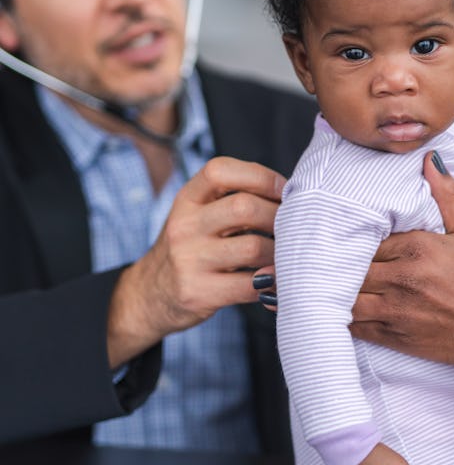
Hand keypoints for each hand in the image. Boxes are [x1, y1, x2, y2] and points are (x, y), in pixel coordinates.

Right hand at [107, 156, 285, 366]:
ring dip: (280, 252)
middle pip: (243, 207)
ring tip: (285, 255)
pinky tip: (274, 280)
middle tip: (293, 227)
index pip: (220, 170)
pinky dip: (271, 282)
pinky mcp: (198, 292)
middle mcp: (184, 225)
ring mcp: (189, 260)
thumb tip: (293, 195)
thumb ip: (235, 200)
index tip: (283, 190)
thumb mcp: (200, 215)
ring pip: (253, 247)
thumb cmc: (193, 248)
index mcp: (188, 199)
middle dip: (279, 215)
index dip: (260, 175)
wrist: (150, 294)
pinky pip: (249, 286)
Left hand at [351, 151, 453, 374]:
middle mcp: (403, 277)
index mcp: (418, 248)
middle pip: (353, 265)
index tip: (352, 237)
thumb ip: (448, 196)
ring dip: (338, 289)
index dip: (357, 238)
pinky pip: (355, 326)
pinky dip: (343, 318)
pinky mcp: (393, 336)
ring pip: (347, 295)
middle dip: (344, 262)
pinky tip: (339, 310)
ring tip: (333, 282)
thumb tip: (431, 160)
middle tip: (335, 258)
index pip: (368, 238)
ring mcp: (396, 309)